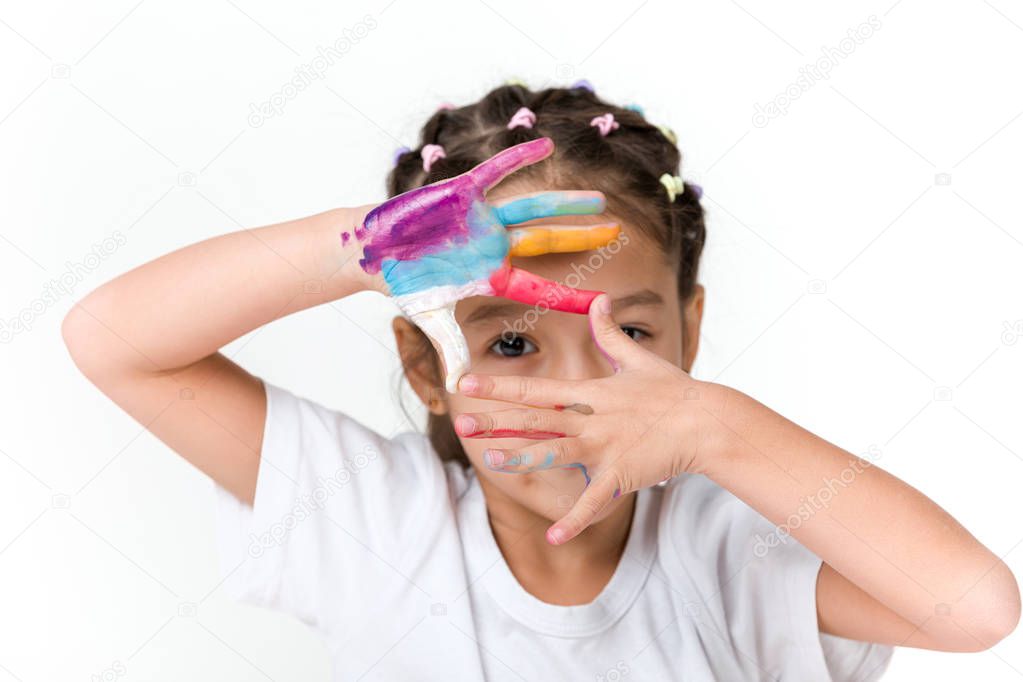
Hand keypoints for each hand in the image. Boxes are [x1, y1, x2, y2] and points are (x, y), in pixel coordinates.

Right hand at [353, 138, 619, 391]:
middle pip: (549, 241)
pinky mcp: (462, 193)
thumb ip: (450, 350)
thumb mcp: (431, 320)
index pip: (541, 288)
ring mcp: (482, 219)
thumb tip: (457, 390)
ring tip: (597, 198)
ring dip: (564, 204)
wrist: (376, 252)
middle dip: (582, 238)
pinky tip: (547, 146)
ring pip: (532, 209)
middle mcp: (495, 246)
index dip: (572, 297)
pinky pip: (496, 173)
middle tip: (617, 232)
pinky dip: (519, 159)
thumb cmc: (403, 285)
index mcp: (492, 276)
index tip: (604, 303)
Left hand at [454, 294, 724, 544]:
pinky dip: (575, 520)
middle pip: (536, 419)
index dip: (501, 385)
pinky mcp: (622, 474)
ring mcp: (605, 447)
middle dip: (496, 421)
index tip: (467, 383)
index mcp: (592, 393)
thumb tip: (600, 300)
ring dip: (522, 456)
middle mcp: (592, 419)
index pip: (537, 388)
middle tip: (460, 423)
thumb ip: (611, 333)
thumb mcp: (639, 358)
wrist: (708, 422)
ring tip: (490, 460)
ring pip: (556, 452)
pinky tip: (554, 537)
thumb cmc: (674, 391)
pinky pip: (595, 502)